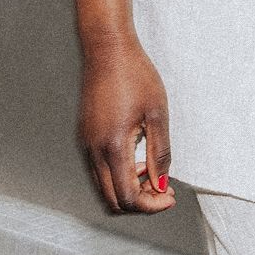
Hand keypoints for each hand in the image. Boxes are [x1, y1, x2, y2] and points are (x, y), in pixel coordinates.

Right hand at [77, 34, 175, 213]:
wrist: (107, 48)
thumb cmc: (135, 75)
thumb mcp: (157, 114)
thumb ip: (160, 154)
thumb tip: (161, 184)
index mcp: (113, 146)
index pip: (128, 197)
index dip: (151, 205)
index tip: (170, 195)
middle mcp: (93, 150)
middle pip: (112, 201)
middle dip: (140, 203)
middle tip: (163, 189)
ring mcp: (86, 144)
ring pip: (103, 188)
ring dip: (128, 190)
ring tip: (151, 172)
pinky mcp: (85, 137)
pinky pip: (98, 171)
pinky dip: (118, 176)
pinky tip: (136, 159)